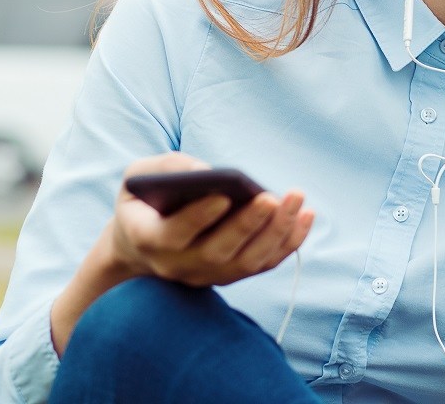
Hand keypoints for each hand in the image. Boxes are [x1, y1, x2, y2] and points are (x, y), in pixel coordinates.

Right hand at [106, 153, 313, 287]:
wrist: (142, 243)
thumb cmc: (144, 200)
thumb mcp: (139, 177)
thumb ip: (167, 169)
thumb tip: (207, 172)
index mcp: (149, 239)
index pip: (173, 235)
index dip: (198, 218)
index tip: (222, 196)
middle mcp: (178, 265)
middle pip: (216, 253)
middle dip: (246, 225)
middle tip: (269, 197)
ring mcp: (206, 275)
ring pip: (246, 263)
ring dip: (275, 233)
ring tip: (296, 200)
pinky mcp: (230, 275)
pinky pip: (264, 264)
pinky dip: (288, 243)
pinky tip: (305, 216)